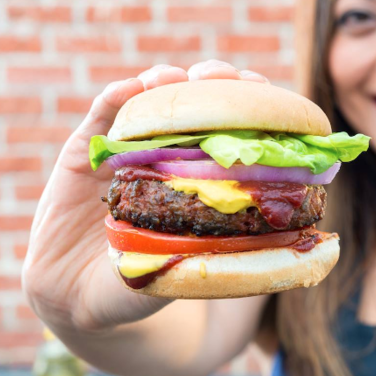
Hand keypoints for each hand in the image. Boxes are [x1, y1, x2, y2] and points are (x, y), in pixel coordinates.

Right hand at [22, 62, 267, 333]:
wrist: (78, 295)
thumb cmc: (145, 280)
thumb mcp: (190, 265)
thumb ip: (227, 249)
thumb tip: (297, 241)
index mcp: (199, 171)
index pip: (233, 124)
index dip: (252, 104)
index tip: (268, 96)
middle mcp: (168, 150)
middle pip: (197, 99)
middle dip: (214, 81)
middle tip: (221, 79)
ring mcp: (128, 145)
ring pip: (152, 96)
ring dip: (166, 80)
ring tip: (175, 80)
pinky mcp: (87, 148)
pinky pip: (102, 113)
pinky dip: (118, 96)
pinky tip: (132, 90)